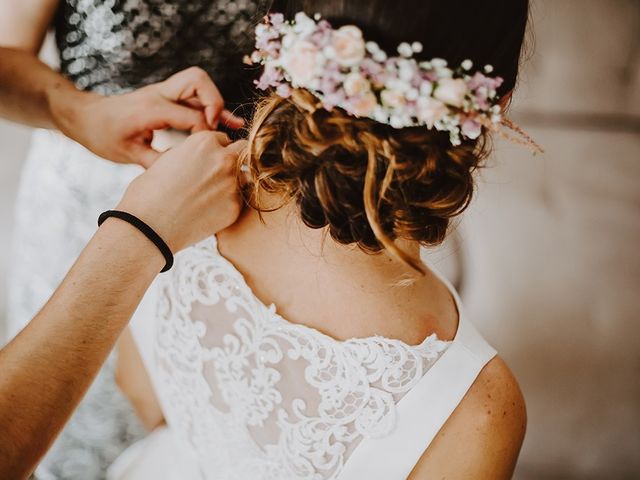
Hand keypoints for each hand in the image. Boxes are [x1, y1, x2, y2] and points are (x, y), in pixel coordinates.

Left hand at [50, 67, 244, 167]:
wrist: (86, 117)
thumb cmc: (103, 136)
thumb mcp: (127, 154)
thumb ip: (158, 162)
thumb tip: (185, 173)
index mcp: (151, 109)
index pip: (191, 116)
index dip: (205, 134)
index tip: (206, 152)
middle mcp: (160, 94)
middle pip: (198, 81)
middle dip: (214, 103)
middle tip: (216, 128)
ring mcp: (164, 93)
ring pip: (199, 83)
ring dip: (216, 101)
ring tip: (234, 124)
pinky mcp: (167, 97)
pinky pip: (194, 95)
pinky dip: (211, 107)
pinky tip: (228, 122)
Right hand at [116, 131, 246, 251]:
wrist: (148, 226)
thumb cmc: (149, 193)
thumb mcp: (166, 160)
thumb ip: (190, 153)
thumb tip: (200, 156)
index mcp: (204, 141)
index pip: (222, 139)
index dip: (214, 150)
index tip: (206, 162)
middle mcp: (223, 158)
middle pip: (241, 151)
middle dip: (232, 159)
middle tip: (217, 175)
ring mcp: (232, 183)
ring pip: (245, 176)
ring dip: (235, 181)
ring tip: (214, 194)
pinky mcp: (236, 206)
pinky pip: (240, 200)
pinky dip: (229, 203)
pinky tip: (210, 211)